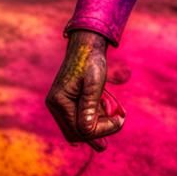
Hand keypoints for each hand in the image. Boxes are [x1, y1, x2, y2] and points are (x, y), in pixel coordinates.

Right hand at [45, 30, 122, 148]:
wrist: (86, 43)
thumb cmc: (91, 59)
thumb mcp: (94, 81)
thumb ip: (90, 106)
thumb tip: (87, 132)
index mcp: (59, 101)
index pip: (80, 129)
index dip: (101, 129)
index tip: (120, 120)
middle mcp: (55, 105)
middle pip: (77, 132)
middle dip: (99, 130)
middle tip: (118, 122)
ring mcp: (59, 104)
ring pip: (78, 127)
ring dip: (97, 125)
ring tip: (115, 117)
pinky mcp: (66, 102)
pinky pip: (78, 118)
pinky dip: (93, 117)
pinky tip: (107, 111)